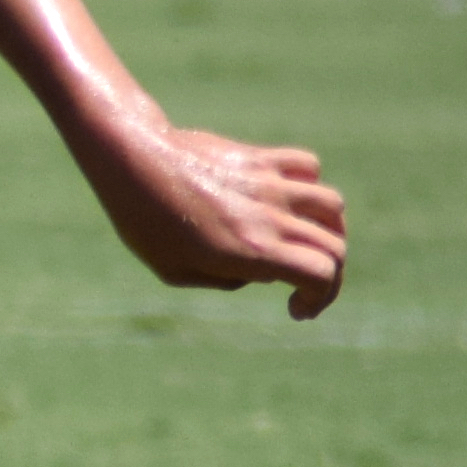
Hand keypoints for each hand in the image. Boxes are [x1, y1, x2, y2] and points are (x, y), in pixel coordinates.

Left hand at [72, 112, 346, 319]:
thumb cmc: (143, 222)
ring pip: (332, 205)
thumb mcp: (176, 271)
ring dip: (328, 228)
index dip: (321, 296)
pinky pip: (307, 166)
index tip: (297, 309)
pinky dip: (307, 185)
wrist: (132, 161)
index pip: (321, 273)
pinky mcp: (261, 157)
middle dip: (328, 273)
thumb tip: (261, 274)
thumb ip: (226, 281)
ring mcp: (270, 184)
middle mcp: (270, 217)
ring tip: (302, 239)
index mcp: (251, 250)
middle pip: (335, 245)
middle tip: (300, 284)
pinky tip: (284, 198)